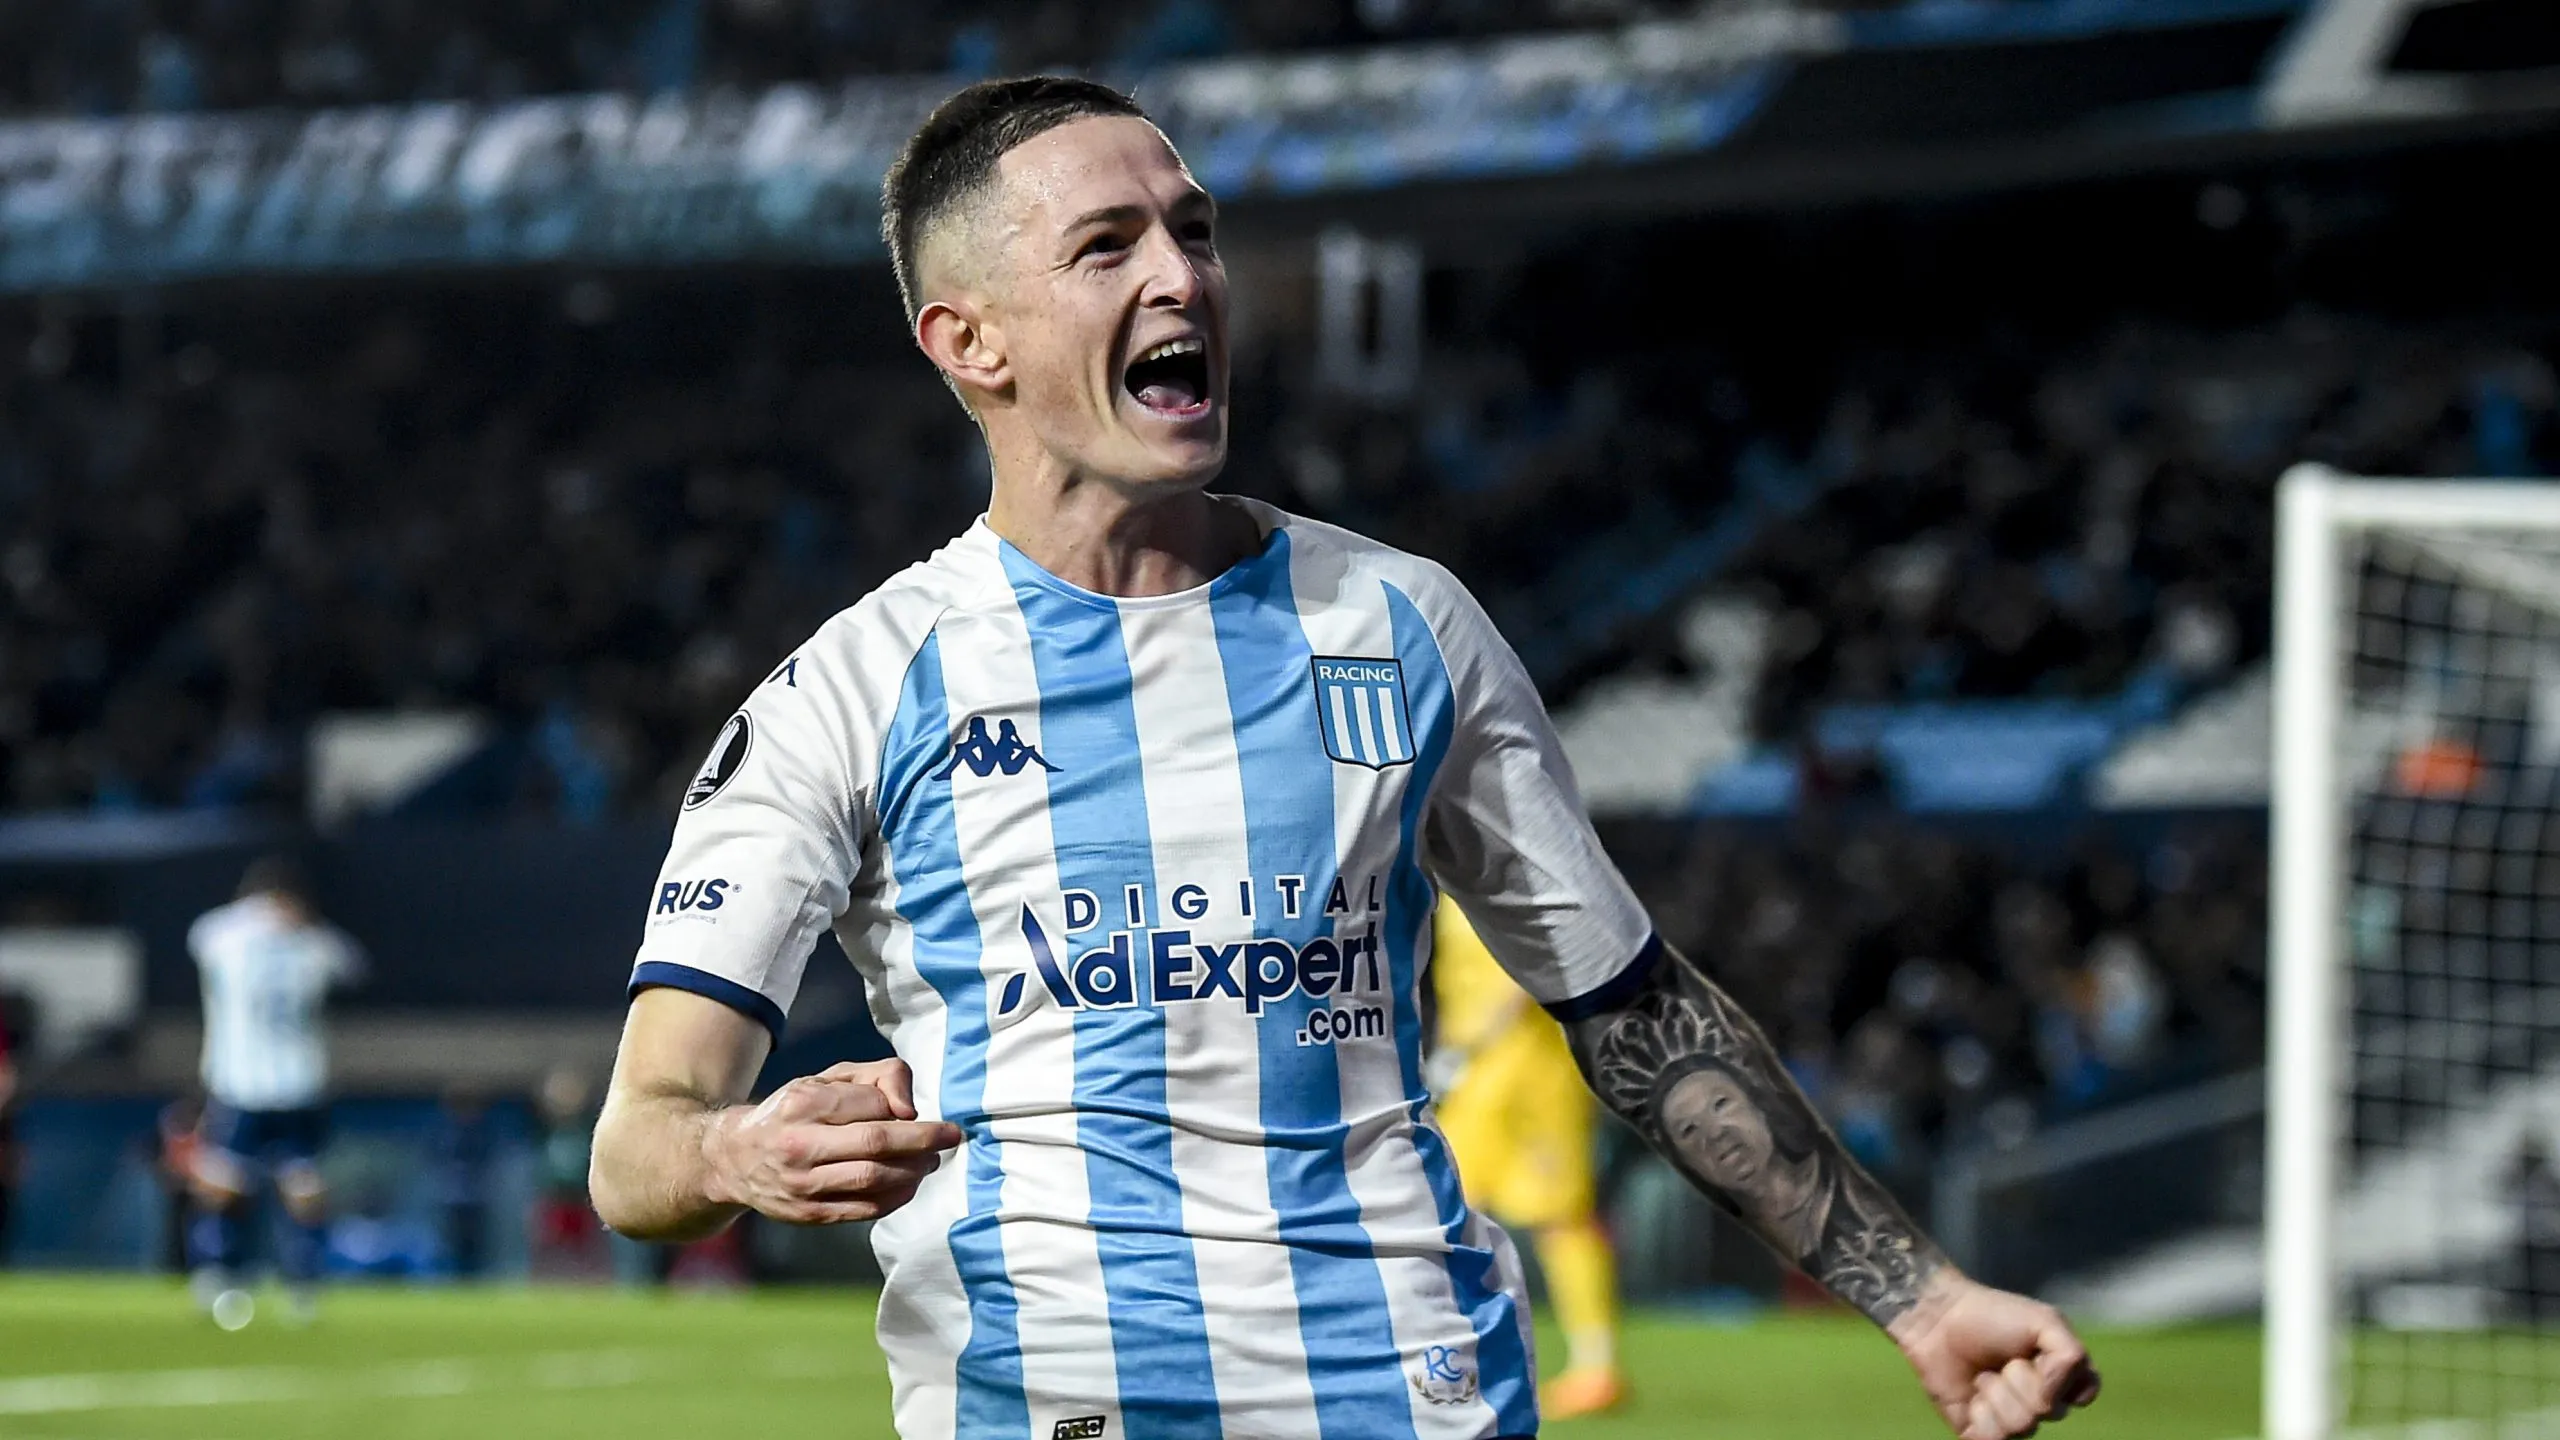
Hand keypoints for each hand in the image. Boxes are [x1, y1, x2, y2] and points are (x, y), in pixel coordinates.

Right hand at [703, 1059, 963, 1225]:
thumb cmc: (795, 1111)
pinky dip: (897, 1197)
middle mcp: (798, 1144)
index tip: (917, 1112)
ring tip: (931, 1160)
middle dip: (923, 1140)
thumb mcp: (827, 1078)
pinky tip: (910, 1183)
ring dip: (914, 1171)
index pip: (870, 1103)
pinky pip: (865, 1209)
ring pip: (873, 1179)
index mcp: (802, 1103)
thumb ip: (876, 1077)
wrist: (735, 1158)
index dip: (901, 1109)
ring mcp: (802, 1184)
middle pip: (876, 1143)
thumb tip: (908, 1109)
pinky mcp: (808, 1214)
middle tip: (951, 1136)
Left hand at [1888, 1271, 2100, 1438]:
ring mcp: (2011, 1420)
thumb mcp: (2045, 1321)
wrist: (1939, 1320)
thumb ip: (2069, 1356)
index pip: (2083, 1395)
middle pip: (2048, 1412)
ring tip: (1982, 1374)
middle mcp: (2041, 1403)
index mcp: (2062, 1376)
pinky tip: (1971, 1396)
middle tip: (2002, 1360)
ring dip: (1996, 1393)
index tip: (2034, 1352)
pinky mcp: (1982, 1432)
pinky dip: (1979, 1415)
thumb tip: (2051, 1404)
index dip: (2058, 1376)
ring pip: (2021, 1427)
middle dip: (2019, 1379)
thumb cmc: (1992, 1316)